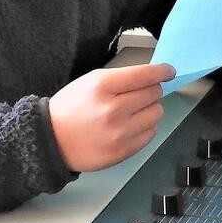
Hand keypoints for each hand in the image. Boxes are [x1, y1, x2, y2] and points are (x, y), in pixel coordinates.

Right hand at [49, 63, 174, 171]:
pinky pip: (151, 133)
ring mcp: (120, 133)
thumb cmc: (72, 107)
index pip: (144, 75)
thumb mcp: (91, 81)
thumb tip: (152, 76)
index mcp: (102, 87)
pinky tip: (130, 125)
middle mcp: (113, 110)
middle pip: (154, 93)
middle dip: (151, 90)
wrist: (53, 140)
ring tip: (133, 111)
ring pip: (157, 113)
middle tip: (138, 93)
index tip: (168, 71)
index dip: (161, 71)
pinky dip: (146, 127)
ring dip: (150, 109)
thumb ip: (122, 77)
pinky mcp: (124, 151)